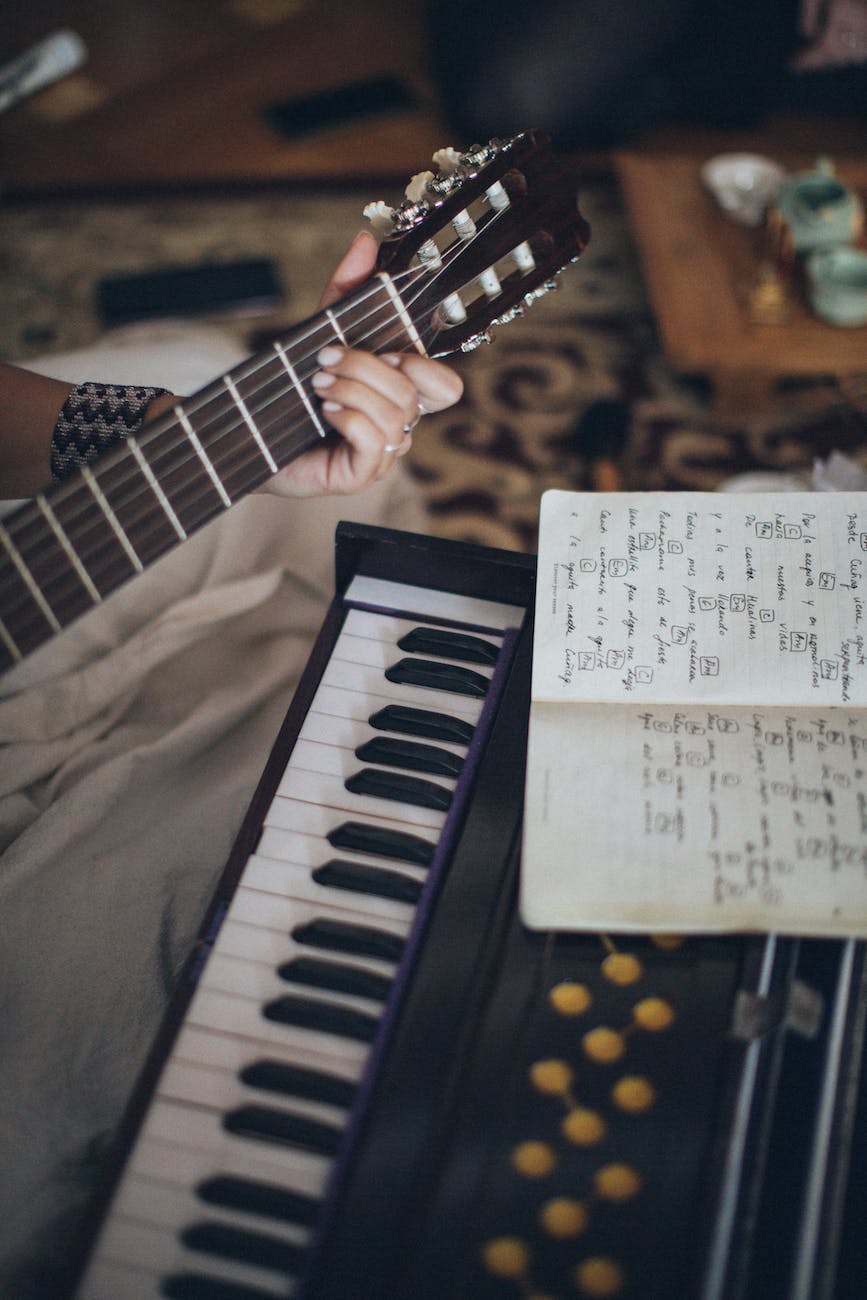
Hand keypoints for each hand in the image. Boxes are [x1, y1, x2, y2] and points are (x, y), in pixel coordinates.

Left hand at [262, 231, 462, 497]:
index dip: (426, 367)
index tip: (388, 350)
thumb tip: (366, 240)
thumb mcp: (319, 332)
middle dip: (366, 368)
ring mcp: (380, 457)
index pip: (446, 388)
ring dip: (350, 390)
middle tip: (325, 359)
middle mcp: (397, 429)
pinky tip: (325, 410)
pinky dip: (349, 417)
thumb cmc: (290, 389)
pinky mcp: (358, 477)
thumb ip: (345, 290)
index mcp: (398, 397)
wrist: (246, 433)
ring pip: (393, 418)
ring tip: (316, 384)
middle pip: (412, 395)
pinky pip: (374, 443)